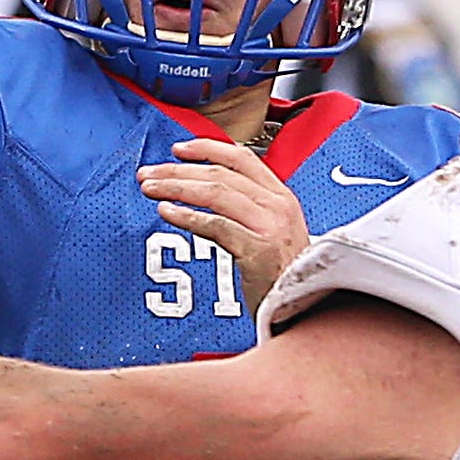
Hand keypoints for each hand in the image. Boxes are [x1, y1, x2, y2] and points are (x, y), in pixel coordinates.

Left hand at [138, 139, 310, 312]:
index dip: (207, 149)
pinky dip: (187, 216)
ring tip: (150, 189)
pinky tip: (167, 212)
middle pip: (221, 174)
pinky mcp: (259, 251)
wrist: (311, 310)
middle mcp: (278, 206)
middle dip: (178, 171)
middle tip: (148, 174)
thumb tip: (205, 191)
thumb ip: (249, 210)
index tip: (177, 149)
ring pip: (216, 194)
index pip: (241, 158)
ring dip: (177, 188)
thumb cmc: (285, 276)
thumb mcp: (274, 232)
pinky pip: (216, 226)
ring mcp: (271, 227)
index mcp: (282, 197)